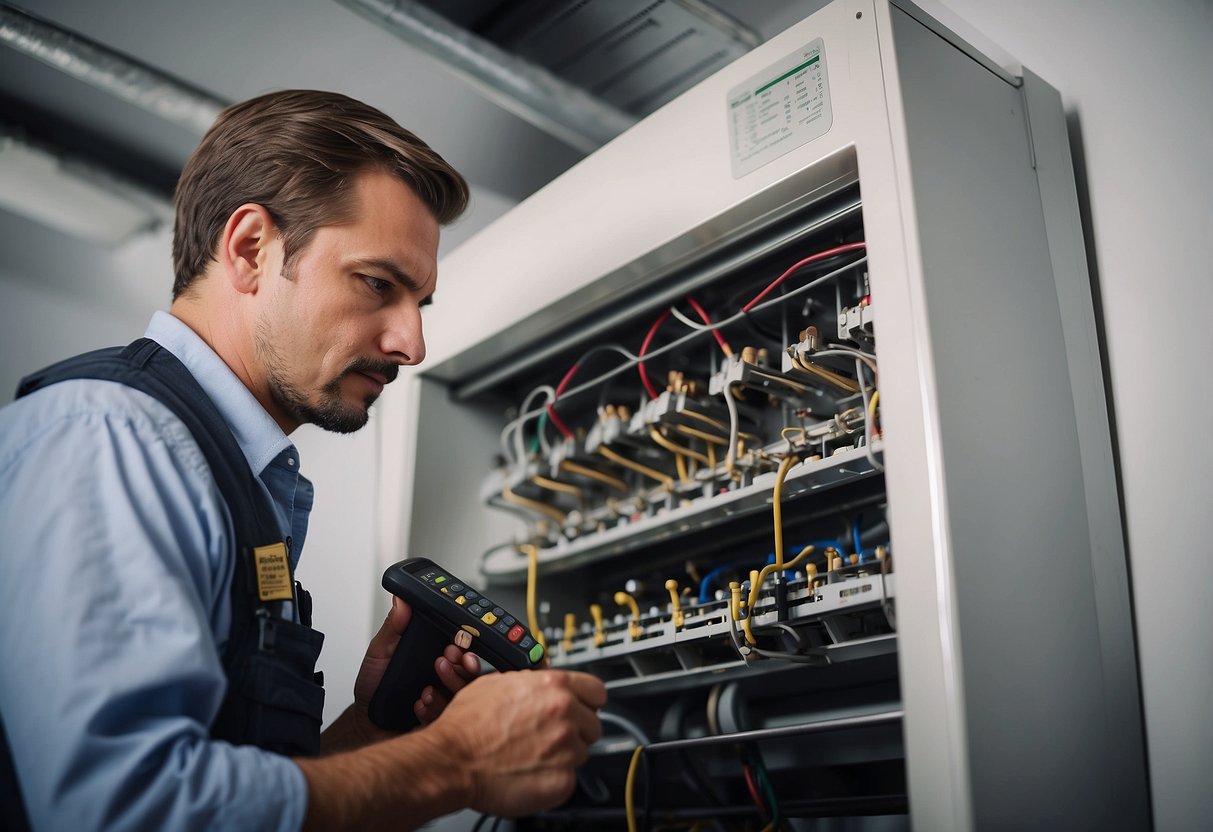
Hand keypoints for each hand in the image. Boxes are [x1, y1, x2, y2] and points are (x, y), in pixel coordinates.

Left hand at [342, 597, 479, 744]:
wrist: (365, 719)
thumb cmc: (374, 685)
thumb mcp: (379, 651)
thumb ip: (392, 627)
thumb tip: (400, 601)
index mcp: (433, 655)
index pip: (460, 646)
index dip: (464, 643)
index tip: (457, 642)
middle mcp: (443, 675)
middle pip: (470, 669)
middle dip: (464, 664)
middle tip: (446, 659)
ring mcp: (444, 697)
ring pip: (464, 692)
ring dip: (450, 685)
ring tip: (428, 687)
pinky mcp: (439, 718)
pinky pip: (448, 714)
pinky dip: (433, 708)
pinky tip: (419, 704)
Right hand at [426, 669, 607, 816]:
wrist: (452, 760)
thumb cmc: (467, 724)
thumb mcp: (500, 682)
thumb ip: (532, 683)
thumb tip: (542, 685)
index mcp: (554, 686)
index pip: (597, 691)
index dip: (587, 700)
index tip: (581, 707)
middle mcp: (565, 714)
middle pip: (593, 723)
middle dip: (575, 729)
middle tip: (548, 736)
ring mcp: (567, 748)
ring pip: (582, 752)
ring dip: (563, 754)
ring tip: (532, 755)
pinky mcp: (562, 781)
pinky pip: (569, 779)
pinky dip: (553, 779)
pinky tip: (530, 772)